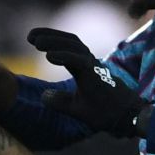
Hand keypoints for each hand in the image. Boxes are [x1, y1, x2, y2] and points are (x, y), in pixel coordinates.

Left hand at [26, 27, 148, 137]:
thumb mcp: (75, 108)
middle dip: (49, 35)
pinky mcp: (97, 74)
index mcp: (84, 67)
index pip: (66, 47)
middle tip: (30, 36)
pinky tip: (49, 56)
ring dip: (54, 42)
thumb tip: (43, 96)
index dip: (50, 39)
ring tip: (37, 42)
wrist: (125, 118)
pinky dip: (64, 56)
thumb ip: (59, 101)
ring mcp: (94, 66)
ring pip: (73, 47)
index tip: (32, 38)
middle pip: (69, 41)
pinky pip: (79, 61)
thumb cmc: (103, 112)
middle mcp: (89, 63)